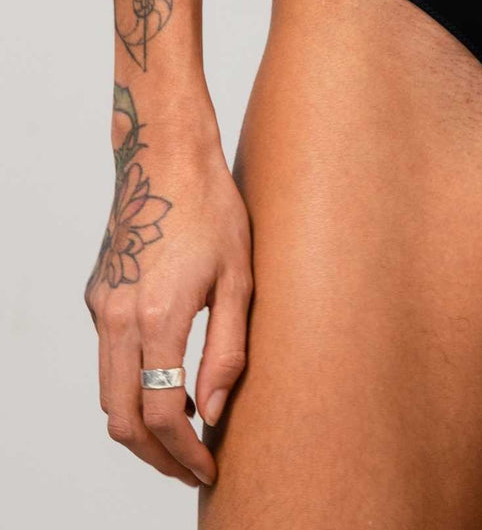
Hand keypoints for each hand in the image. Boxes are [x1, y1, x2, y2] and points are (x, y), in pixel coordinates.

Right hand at [85, 120, 251, 487]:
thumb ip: (229, 348)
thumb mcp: (240, 277)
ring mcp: (101, 307)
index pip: (162, 416)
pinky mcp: (96, 295)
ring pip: (107, 393)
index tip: (209, 468)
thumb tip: (215, 412)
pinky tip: (171, 379)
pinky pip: (108, 358)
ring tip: (187, 431)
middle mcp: (118, 318)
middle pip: (122, 419)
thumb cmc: (213, 208)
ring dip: (140, 424)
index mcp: (158, 318)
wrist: (165, 157)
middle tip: (193, 467)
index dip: (185, 454)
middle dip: (156, 456)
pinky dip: (132, 384)